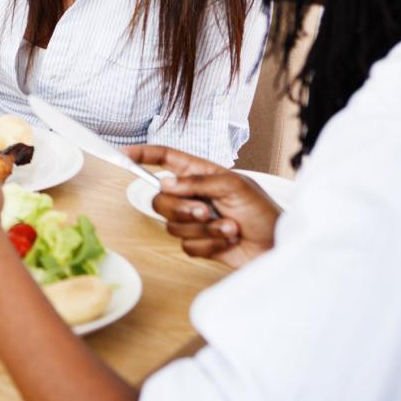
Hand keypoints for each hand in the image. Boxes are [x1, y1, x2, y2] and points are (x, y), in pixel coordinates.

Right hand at [126, 145, 280, 268]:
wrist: (277, 247)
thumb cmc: (264, 213)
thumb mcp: (234, 186)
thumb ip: (197, 182)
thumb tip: (165, 183)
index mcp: (201, 174)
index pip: (165, 159)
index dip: (143, 155)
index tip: (122, 153)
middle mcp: (193, 196)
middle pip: (159, 200)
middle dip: (181, 209)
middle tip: (205, 212)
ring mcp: (195, 220)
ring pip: (172, 226)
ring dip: (203, 230)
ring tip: (229, 227)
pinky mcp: (199, 243)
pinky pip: (185, 246)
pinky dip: (208, 245)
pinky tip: (228, 240)